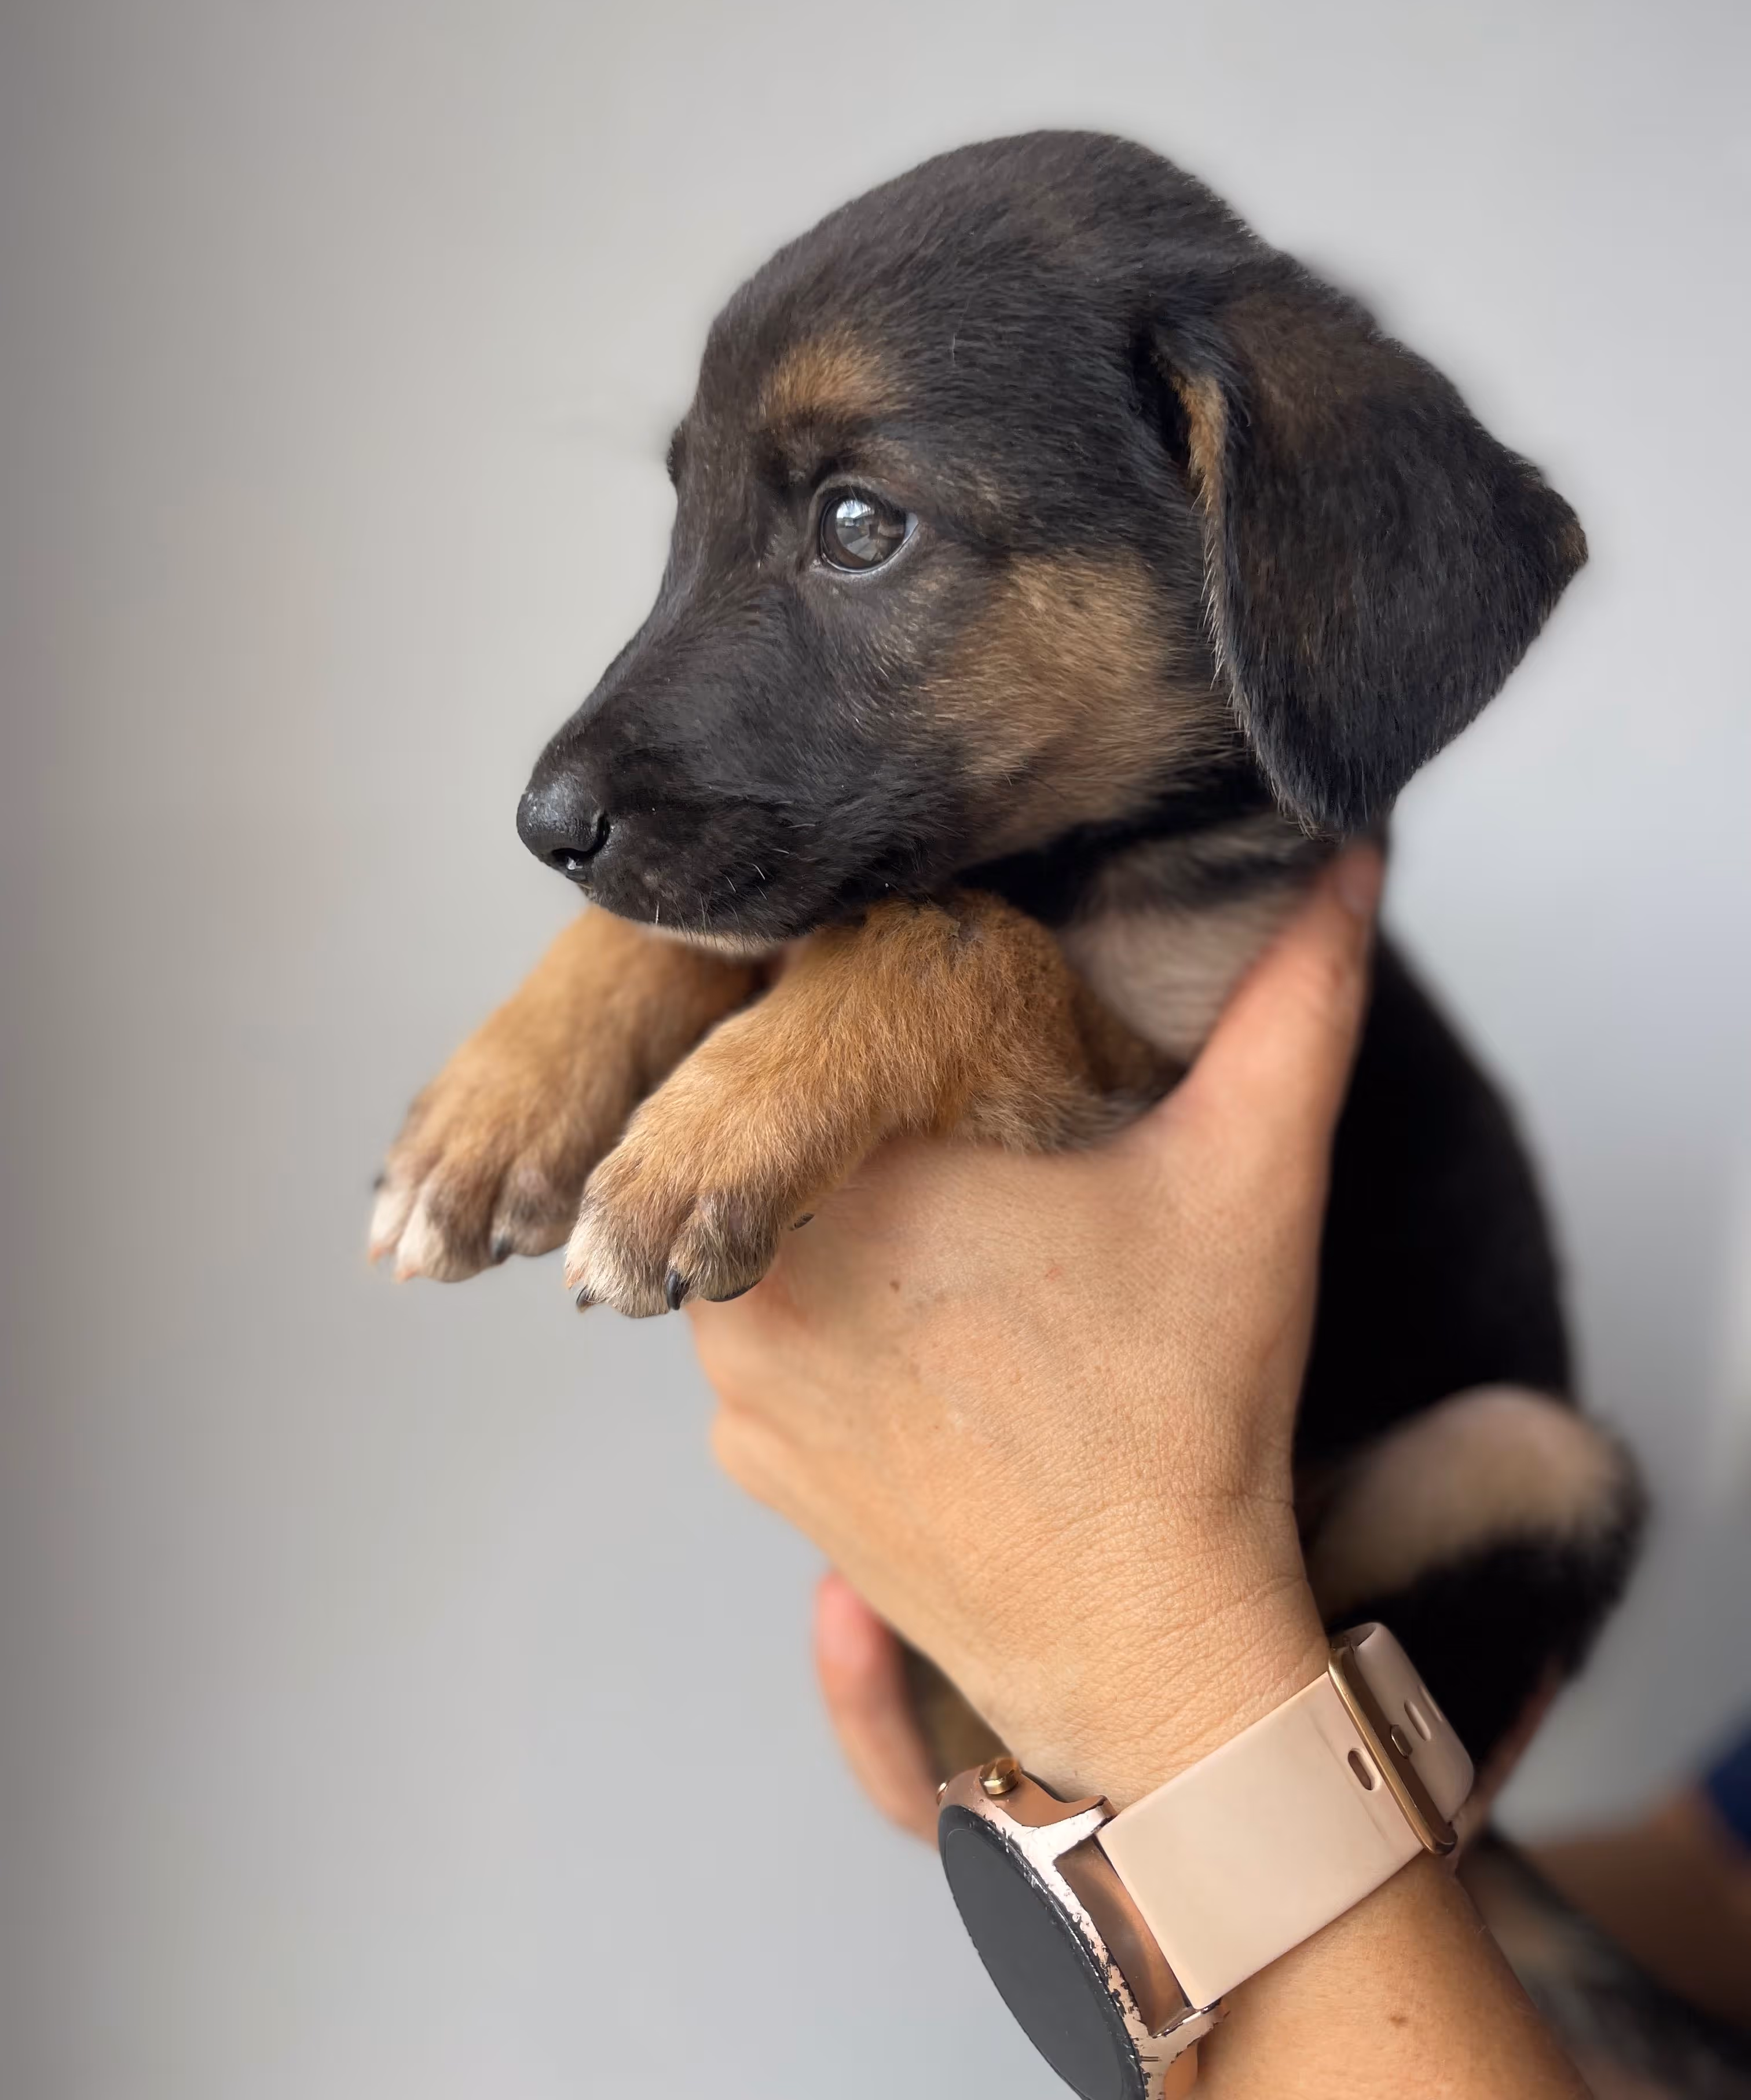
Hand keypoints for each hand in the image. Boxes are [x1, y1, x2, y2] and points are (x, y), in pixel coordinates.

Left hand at [693, 849, 1382, 1810]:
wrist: (1148, 1655)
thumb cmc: (1191, 1412)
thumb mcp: (1253, 1182)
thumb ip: (1293, 1001)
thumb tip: (1347, 857)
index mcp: (851, 1170)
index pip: (797, 1008)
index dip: (859, 978)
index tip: (918, 978)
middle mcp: (748, 1271)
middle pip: (762, 1116)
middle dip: (840, 1093)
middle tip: (944, 1097)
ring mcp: (734, 1380)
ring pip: (756, 1225)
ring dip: (828, 1206)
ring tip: (941, 1217)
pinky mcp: (749, 1461)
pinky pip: (760, 1336)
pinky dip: (824, 1314)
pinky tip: (923, 1328)